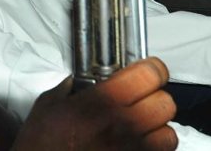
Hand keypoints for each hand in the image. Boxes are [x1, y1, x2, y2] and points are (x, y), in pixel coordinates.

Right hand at [13, 57, 177, 150]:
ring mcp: (131, 150)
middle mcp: (123, 125)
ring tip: (141, 124)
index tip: (147, 69)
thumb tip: (78, 82)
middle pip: (166, 102)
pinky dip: (153, 148)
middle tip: (141, 96)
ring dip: (158, 127)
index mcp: (102, 102)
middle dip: (155, 97)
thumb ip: (69, 89)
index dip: (152, 69)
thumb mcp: (47, 105)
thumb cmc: (41, 144)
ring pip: (169, 133)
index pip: (149, 75)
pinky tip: (135, 144)